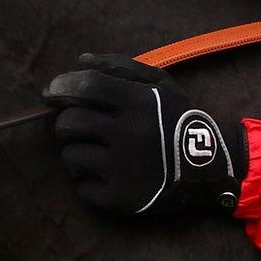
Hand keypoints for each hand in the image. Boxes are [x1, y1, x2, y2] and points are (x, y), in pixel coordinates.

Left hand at [41, 53, 245, 216]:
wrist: (208, 170)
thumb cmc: (178, 121)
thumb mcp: (159, 86)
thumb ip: (120, 68)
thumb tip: (80, 61)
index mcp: (139, 103)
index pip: (86, 87)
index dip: (63, 85)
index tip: (53, 91)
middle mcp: (129, 135)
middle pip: (69, 123)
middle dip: (67, 121)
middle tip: (78, 125)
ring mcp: (123, 170)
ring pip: (70, 155)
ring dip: (77, 150)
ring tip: (95, 150)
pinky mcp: (119, 199)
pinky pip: (82, 187)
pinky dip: (88, 180)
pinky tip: (106, 174)